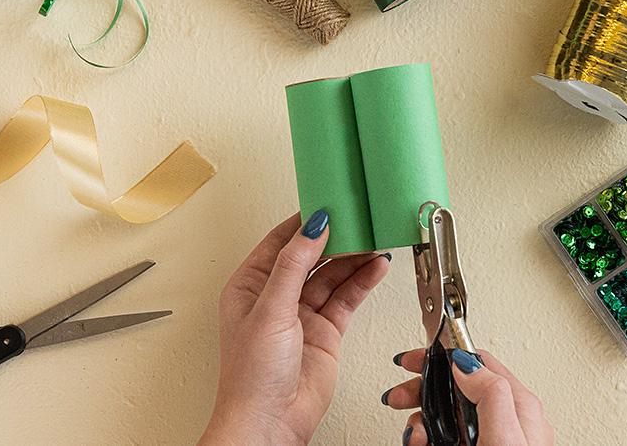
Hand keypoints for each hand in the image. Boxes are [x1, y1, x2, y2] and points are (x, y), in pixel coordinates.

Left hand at [199, 211, 390, 445]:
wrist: (271, 423)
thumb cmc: (251, 376)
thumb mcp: (269, 309)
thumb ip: (292, 265)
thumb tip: (312, 228)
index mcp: (250, 285)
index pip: (280, 242)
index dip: (304, 223)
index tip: (327, 203)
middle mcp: (277, 297)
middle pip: (311, 256)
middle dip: (334, 239)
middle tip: (358, 221)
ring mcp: (303, 314)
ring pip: (332, 275)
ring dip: (353, 258)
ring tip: (374, 239)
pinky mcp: (326, 330)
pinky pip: (347, 297)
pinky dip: (363, 281)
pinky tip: (376, 267)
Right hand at [383, 348, 553, 445]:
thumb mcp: (507, 436)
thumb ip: (490, 393)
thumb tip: (466, 362)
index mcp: (518, 405)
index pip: (478, 361)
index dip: (443, 355)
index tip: (414, 359)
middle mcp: (505, 419)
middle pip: (456, 386)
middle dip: (422, 388)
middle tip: (399, 395)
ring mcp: (489, 439)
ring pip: (446, 413)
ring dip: (421, 418)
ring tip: (414, 434)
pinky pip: (444, 437)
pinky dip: (426, 438)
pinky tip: (421, 445)